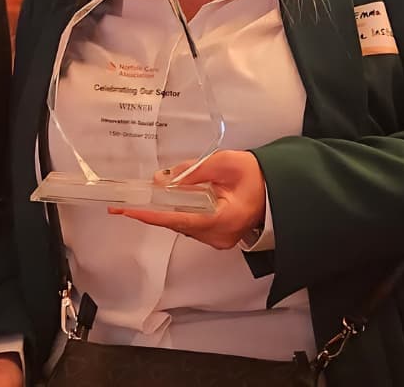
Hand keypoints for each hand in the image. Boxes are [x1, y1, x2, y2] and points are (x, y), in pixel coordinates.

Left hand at [109, 150, 266, 249]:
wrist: (276, 188)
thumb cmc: (256, 174)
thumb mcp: (225, 162)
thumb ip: (192, 170)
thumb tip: (161, 179)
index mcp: (222, 220)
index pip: (179, 219)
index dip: (151, 214)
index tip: (128, 211)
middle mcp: (218, 237)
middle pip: (177, 222)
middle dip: (155, 207)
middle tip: (128, 198)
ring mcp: (217, 240)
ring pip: (182, 223)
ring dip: (167, 207)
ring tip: (150, 193)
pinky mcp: (215, 236)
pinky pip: (190, 223)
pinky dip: (180, 210)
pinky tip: (173, 197)